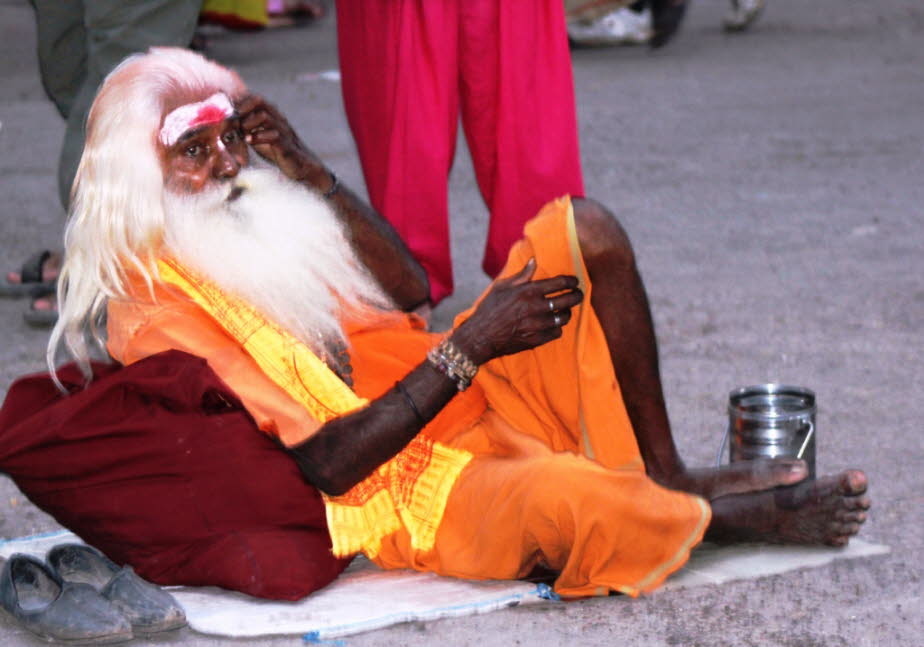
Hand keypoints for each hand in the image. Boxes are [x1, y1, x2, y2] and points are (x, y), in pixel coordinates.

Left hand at [235, 94, 328, 186]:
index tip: (227, 111)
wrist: (300, 165)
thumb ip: (246, 128)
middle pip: (259, 100)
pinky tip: (249, 142)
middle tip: (233, 119)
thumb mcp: (258, 136)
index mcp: (272, 114)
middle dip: (243, 107)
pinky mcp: (286, 144)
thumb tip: (227, 124)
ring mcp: (282, 130)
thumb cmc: (277, 150)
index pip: (254, 97)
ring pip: (265, 116)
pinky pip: (272, 135)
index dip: (239, 101)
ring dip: (249, 123)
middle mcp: (278, 118)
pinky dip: (258, 137)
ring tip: (242, 133)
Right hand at [451, 258, 583, 364]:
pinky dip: (557, 327)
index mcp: (528, 291)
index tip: (574, 281)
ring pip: (564, 317)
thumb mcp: (502, 287)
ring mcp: (537, 325)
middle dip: (576, 296)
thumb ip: (521, 275)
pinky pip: (557, 332)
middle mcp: (535, 307)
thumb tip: (534, 261)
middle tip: (578, 294)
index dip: (571, 281)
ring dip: (567, 312)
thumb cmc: (489, 309)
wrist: (480, 336)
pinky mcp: (536, 339)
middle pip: (568, 300)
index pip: (559, 283)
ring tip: (565, 310)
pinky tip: (553, 324)